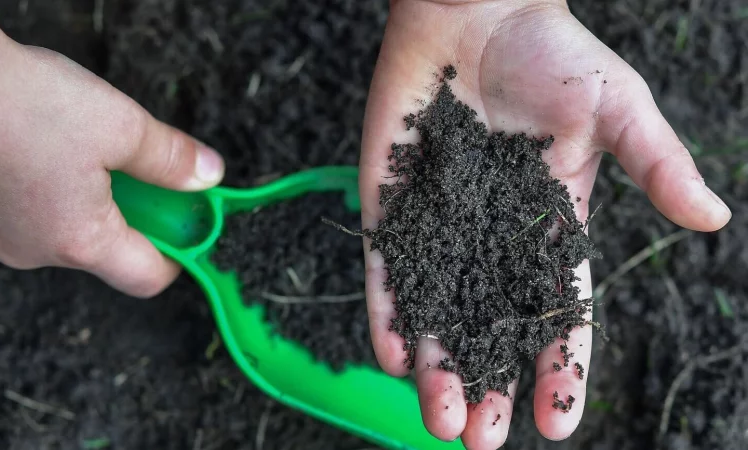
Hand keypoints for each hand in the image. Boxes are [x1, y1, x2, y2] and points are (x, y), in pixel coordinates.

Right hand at [0, 20, 224, 297]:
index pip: (146, 278)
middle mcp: (30, 252)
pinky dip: (29, 193)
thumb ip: (169, 158)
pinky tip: (25, 152)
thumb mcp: (120, 124)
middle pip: (100, 250)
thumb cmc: (21, 99)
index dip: (176, 256)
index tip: (185, 227)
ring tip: (69, 150)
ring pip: (52, 231)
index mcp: (79, 240)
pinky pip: (10, 217)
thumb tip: (207, 175)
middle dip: (124, 214)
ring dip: (74, 201)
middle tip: (130, 169)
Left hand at [359, 0, 730, 447]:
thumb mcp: (615, 108)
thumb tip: (711, 218)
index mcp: (550, 224)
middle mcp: (493, 236)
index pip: (557, 309)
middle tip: (480, 440)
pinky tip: (393, 355)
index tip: (557, 421)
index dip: (557, 365)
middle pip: (490, 325)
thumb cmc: (551, 52)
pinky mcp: (393, 203)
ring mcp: (440, 223)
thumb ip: (656, 164)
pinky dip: (389, 309)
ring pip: (437, 309)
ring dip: (436, 367)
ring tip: (439, 421)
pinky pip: (388, 266)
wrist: (475, 9)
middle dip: (487, 383)